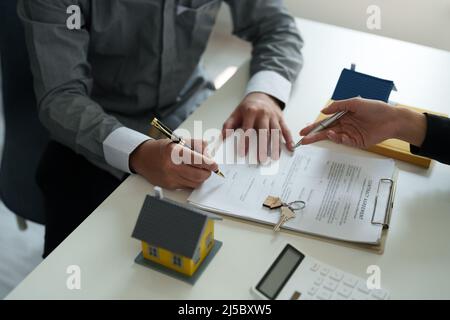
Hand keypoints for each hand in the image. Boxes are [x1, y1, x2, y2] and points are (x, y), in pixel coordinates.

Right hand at [130, 139, 217, 189]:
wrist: (143, 158)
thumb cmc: (163, 148)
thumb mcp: (179, 141)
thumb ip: (197, 145)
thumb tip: (210, 154)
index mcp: (173, 152)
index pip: (196, 160)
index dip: (208, 163)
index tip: (214, 165)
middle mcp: (171, 166)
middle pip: (198, 174)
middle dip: (207, 172)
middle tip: (209, 168)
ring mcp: (170, 178)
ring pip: (195, 183)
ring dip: (201, 177)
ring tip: (199, 170)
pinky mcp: (170, 186)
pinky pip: (188, 186)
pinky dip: (192, 181)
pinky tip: (189, 173)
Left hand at [222, 92, 293, 162]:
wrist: (261, 95)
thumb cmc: (247, 107)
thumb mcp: (236, 113)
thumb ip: (228, 125)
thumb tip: (222, 138)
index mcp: (250, 111)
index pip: (247, 129)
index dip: (244, 141)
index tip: (243, 154)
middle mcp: (263, 113)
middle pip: (264, 132)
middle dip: (263, 147)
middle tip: (261, 160)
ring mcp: (274, 116)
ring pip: (276, 132)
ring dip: (276, 146)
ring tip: (275, 158)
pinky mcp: (281, 118)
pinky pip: (286, 129)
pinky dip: (289, 139)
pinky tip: (291, 148)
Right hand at [299, 98, 426, 148]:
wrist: (392, 120)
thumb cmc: (376, 108)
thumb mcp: (355, 102)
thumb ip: (338, 106)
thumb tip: (323, 111)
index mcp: (343, 115)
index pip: (325, 122)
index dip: (313, 126)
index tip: (303, 131)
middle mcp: (345, 125)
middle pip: (325, 131)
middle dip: (313, 135)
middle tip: (303, 139)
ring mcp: (350, 134)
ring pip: (332, 137)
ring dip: (323, 137)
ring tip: (317, 136)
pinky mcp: (356, 142)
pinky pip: (343, 141)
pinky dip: (337, 139)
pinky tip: (335, 135)